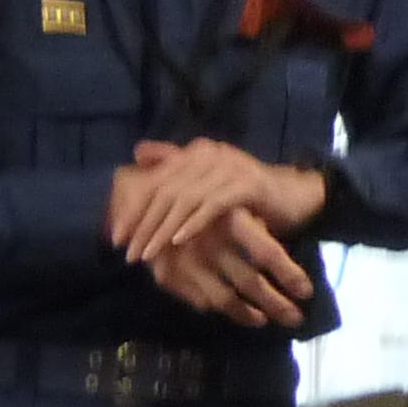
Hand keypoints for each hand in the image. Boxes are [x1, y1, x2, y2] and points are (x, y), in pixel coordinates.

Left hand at [114, 139, 327, 261]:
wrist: (291, 197)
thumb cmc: (241, 195)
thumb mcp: (203, 182)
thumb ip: (172, 167)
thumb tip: (137, 152)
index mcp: (194, 152)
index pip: (154, 181)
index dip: (133, 209)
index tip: (116, 238)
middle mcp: (209, 154)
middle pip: (165, 191)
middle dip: (143, 225)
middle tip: (128, 253)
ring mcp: (229, 167)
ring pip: (185, 200)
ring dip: (163, 230)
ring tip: (148, 254)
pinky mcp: (247, 184)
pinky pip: (213, 206)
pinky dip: (193, 224)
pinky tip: (178, 242)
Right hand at [145, 206, 310, 329]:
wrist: (133, 194)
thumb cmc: (185, 187)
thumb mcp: (223, 194)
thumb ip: (249, 217)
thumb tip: (275, 236)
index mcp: (227, 218)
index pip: (266, 252)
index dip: (288, 273)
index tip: (306, 292)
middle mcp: (209, 244)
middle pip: (250, 282)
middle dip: (276, 303)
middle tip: (295, 319)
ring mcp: (186, 263)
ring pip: (225, 298)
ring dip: (248, 313)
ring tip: (265, 320)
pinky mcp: (168, 276)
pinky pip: (200, 299)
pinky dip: (220, 308)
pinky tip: (234, 312)